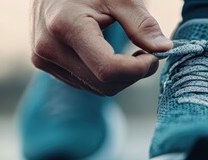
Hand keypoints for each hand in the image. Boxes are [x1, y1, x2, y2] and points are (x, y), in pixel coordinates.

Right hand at [31, 0, 172, 95]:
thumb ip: (141, 24)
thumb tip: (163, 49)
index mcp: (66, 26)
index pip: (108, 69)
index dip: (137, 69)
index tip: (154, 57)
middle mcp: (49, 47)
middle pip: (103, 84)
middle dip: (131, 74)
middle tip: (147, 55)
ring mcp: (44, 59)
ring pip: (95, 88)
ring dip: (119, 77)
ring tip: (128, 53)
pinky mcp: (45, 64)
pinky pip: (83, 83)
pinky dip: (103, 75)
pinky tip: (108, 55)